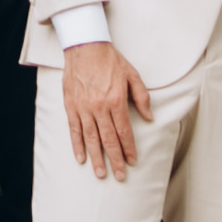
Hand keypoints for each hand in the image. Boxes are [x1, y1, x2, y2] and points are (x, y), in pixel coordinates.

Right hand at [58, 40, 146, 181]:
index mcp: (116, 100)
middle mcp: (100, 107)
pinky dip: (77, 145)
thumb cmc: (110, 60)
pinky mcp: (71, 106)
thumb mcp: (133, 75)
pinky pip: (74, 130)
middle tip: (119, 176)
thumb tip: (149, 118)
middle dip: (115, 159)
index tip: (132, 162)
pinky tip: (81, 158)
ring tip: (101, 173)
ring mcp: (84, 108)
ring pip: (91, 138)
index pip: (124, 131)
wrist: (85, 46)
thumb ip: (142, 97)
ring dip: (96, 158)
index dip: (129, 148)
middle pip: (108, 139)